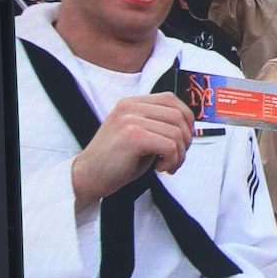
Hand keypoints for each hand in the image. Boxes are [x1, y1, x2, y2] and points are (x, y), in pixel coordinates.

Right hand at [71, 92, 193, 209]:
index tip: (182, 141)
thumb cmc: (116, 161)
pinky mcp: (132, 136)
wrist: (87, 177)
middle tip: (176, 158)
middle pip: (178, 115)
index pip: (172, 100)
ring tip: (167, 165)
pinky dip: (172, 160)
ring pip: (176, 132)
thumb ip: (159, 125)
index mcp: (131, 103)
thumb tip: (190, 127)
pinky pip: (170, 145)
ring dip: (179, 154)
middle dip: (186, 140)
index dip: (186, 120)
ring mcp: (130, 119)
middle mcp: (130, 107)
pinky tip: (160, 168)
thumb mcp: (139, 135)